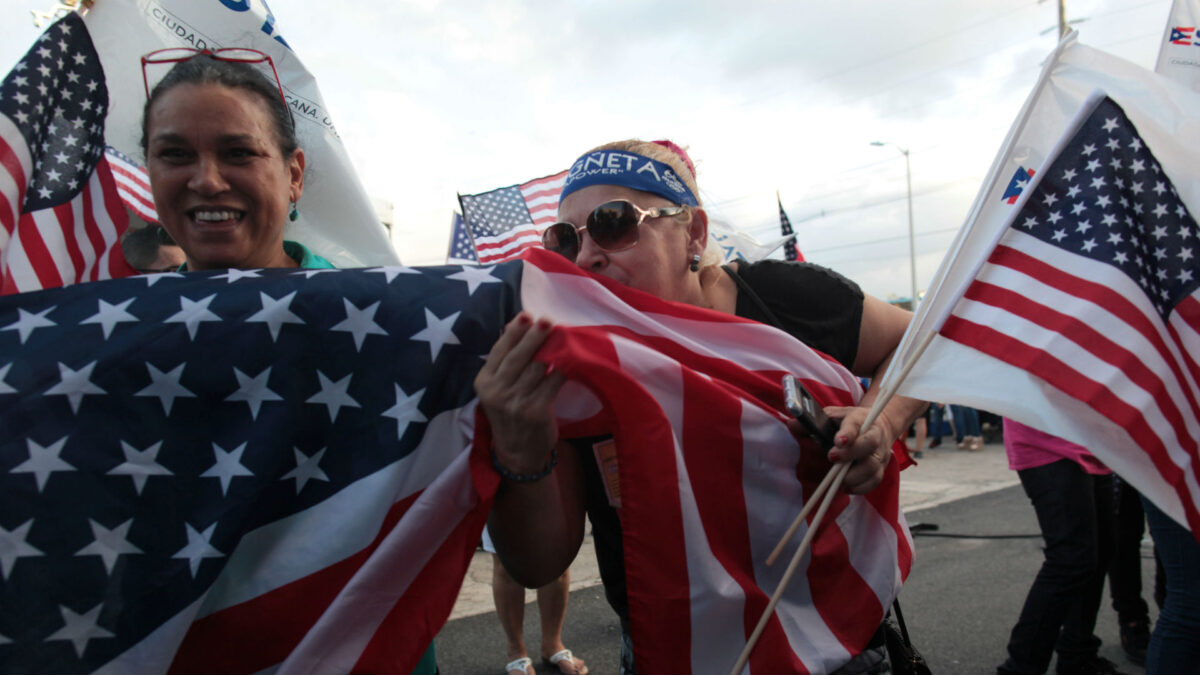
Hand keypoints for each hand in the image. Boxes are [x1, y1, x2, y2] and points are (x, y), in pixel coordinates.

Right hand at [474, 313, 566, 474]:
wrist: (518, 453)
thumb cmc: (510, 414)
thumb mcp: (497, 389)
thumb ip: (504, 364)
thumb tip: (517, 327)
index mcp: (484, 382)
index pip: (499, 351)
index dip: (513, 332)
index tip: (526, 315)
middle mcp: (497, 391)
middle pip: (518, 357)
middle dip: (533, 336)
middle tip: (547, 320)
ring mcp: (516, 402)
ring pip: (537, 368)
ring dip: (552, 349)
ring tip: (563, 335)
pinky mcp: (536, 411)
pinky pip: (553, 382)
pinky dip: (563, 368)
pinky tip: (572, 359)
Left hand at [821, 405, 897, 494]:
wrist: (876, 426)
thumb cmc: (848, 422)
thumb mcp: (832, 416)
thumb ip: (813, 421)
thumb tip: (792, 425)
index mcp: (860, 419)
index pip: (855, 424)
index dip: (847, 433)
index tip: (838, 441)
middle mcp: (874, 435)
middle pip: (870, 444)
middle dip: (851, 454)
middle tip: (832, 458)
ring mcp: (879, 453)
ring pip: (873, 466)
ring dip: (854, 476)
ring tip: (839, 479)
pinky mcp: (880, 468)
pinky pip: (874, 481)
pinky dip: (860, 487)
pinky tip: (846, 487)